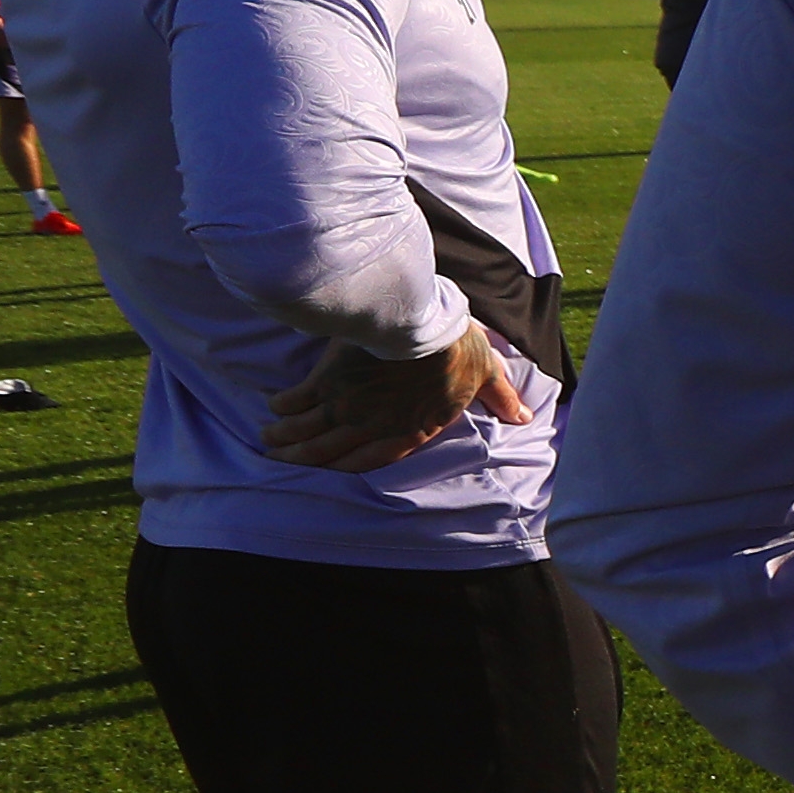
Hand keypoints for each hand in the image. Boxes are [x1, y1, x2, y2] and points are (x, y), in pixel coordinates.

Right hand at [263, 323, 525, 468]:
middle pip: (330, 452)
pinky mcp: (329, 381)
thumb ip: (500, 399)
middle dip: (303, 459)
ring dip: (286, 438)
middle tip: (281, 459)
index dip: (346, 468)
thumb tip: (523, 417)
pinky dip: (285, 407)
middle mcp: (374, 427)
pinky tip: (275, 408)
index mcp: (411, 431)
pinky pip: (299, 401)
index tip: (328, 470)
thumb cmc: (456, 346)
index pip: (373, 461)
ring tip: (270, 439)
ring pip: (308, 431)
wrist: (421, 322)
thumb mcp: (484, 373)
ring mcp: (348, 407)